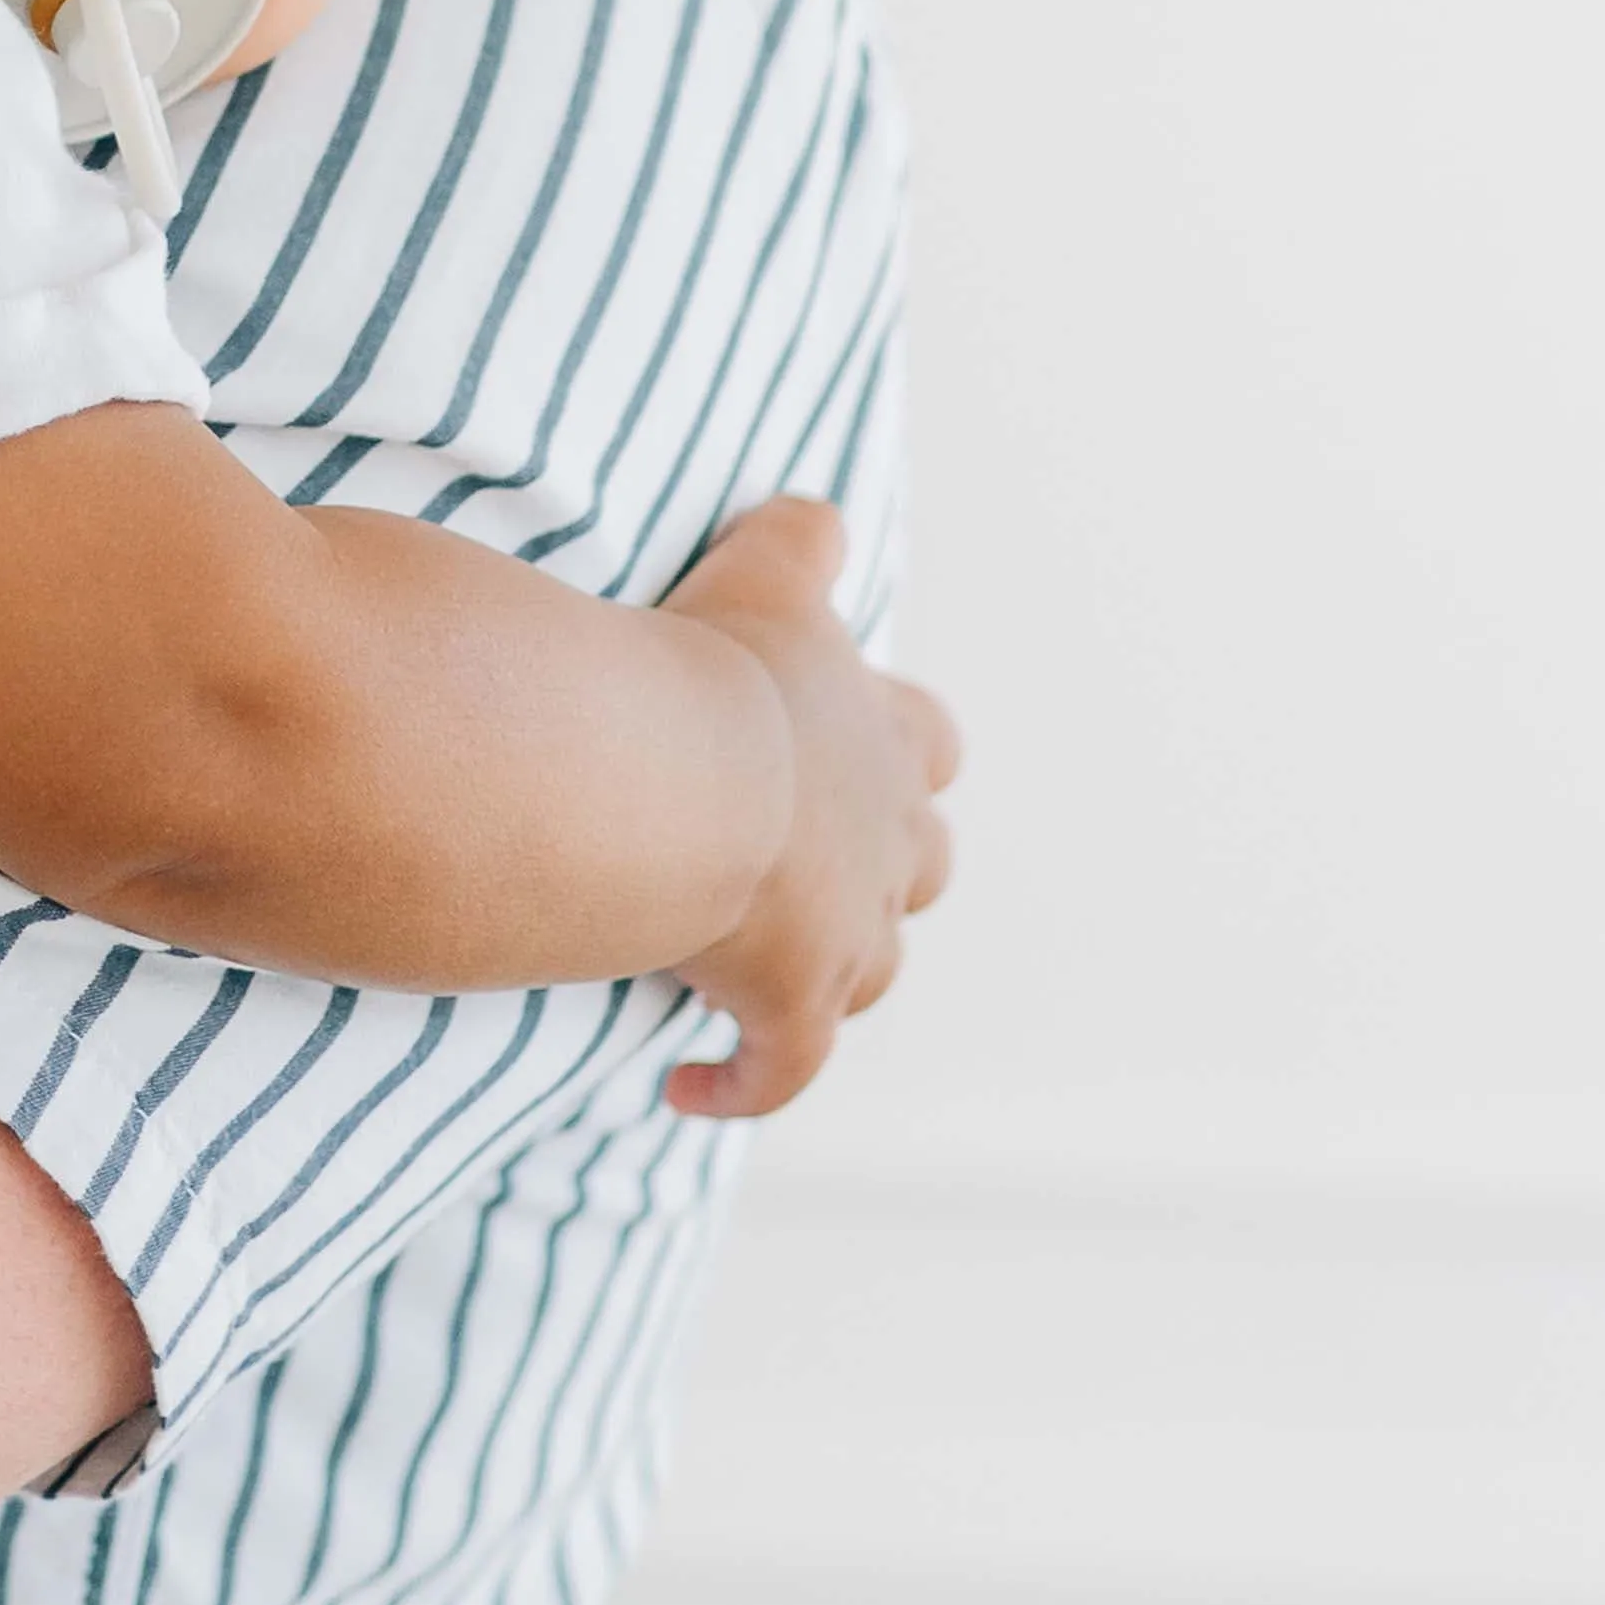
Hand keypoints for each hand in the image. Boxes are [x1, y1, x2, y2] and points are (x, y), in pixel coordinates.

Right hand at [657, 499, 959, 1118]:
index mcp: (882, 739)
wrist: (675, 777)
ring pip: (870, 970)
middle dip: (880, 868)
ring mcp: (849, 932)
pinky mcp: (792, 1004)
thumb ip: (796, 543)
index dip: (899, 754)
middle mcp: (886, 840)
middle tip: (812, 870)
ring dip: (828, 972)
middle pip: (920, 866)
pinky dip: (743, 1082)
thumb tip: (816, 516)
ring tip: (764, 979)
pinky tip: (691, 1088)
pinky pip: (781, 1069)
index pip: (928, 746)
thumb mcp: (764, 578)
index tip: (853, 758)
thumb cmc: (712, 672)